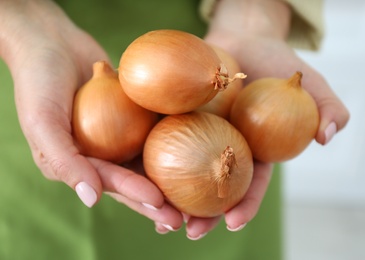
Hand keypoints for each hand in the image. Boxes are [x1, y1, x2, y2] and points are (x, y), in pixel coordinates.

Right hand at [0, 0, 183, 229]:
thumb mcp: (42, 122)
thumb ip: (64, 161)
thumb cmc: (39, 82)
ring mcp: (120, 135)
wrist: (52, 41)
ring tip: (198, 192)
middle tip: (185, 217)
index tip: (161, 204)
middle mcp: (102, 154)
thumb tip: (92, 199)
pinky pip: (155, 128)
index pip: (111, 183)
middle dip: (159, 200)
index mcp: (79, 164)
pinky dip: (174, 137)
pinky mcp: (135, 116)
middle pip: (135, 180)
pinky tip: (198, 146)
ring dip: (173, 175)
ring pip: (150, 158)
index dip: (135, 196)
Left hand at [173, 0, 349, 238]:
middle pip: (214, 186)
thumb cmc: (275, 62)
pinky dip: (155, 159)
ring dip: (174, 196)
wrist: (242, 40)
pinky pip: (165, 141)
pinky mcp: (178, 120)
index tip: (234, 221)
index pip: (252, 183)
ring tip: (161, 217)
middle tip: (191, 231)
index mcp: (255, 150)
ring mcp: (200, 136)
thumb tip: (329, 134)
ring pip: (185, 171)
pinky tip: (141, 175)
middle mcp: (225, 148)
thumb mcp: (307, 82)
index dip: (245, 203)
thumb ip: (324, 104)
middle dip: (203, 212)